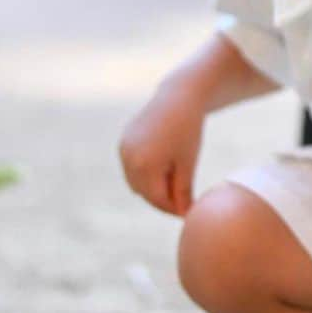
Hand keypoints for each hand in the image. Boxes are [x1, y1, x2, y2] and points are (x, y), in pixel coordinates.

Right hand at [118, 82, 204, 216]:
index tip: (188, 212)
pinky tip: (162, 170)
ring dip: (151, 188)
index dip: (173, 209)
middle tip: (181, 203)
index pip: (157, 199)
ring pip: (135, 182)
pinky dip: (144, 174)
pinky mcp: (123, 142)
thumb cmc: (188, 130)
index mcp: (145, 165)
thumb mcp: (188, 163)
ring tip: (174, 186)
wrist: (178, 97)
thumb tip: (184, 215)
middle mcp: (129, 158)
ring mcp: (123, 149)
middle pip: (144, 193)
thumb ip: (183, 191)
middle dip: (162, 200)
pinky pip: (131, 167)